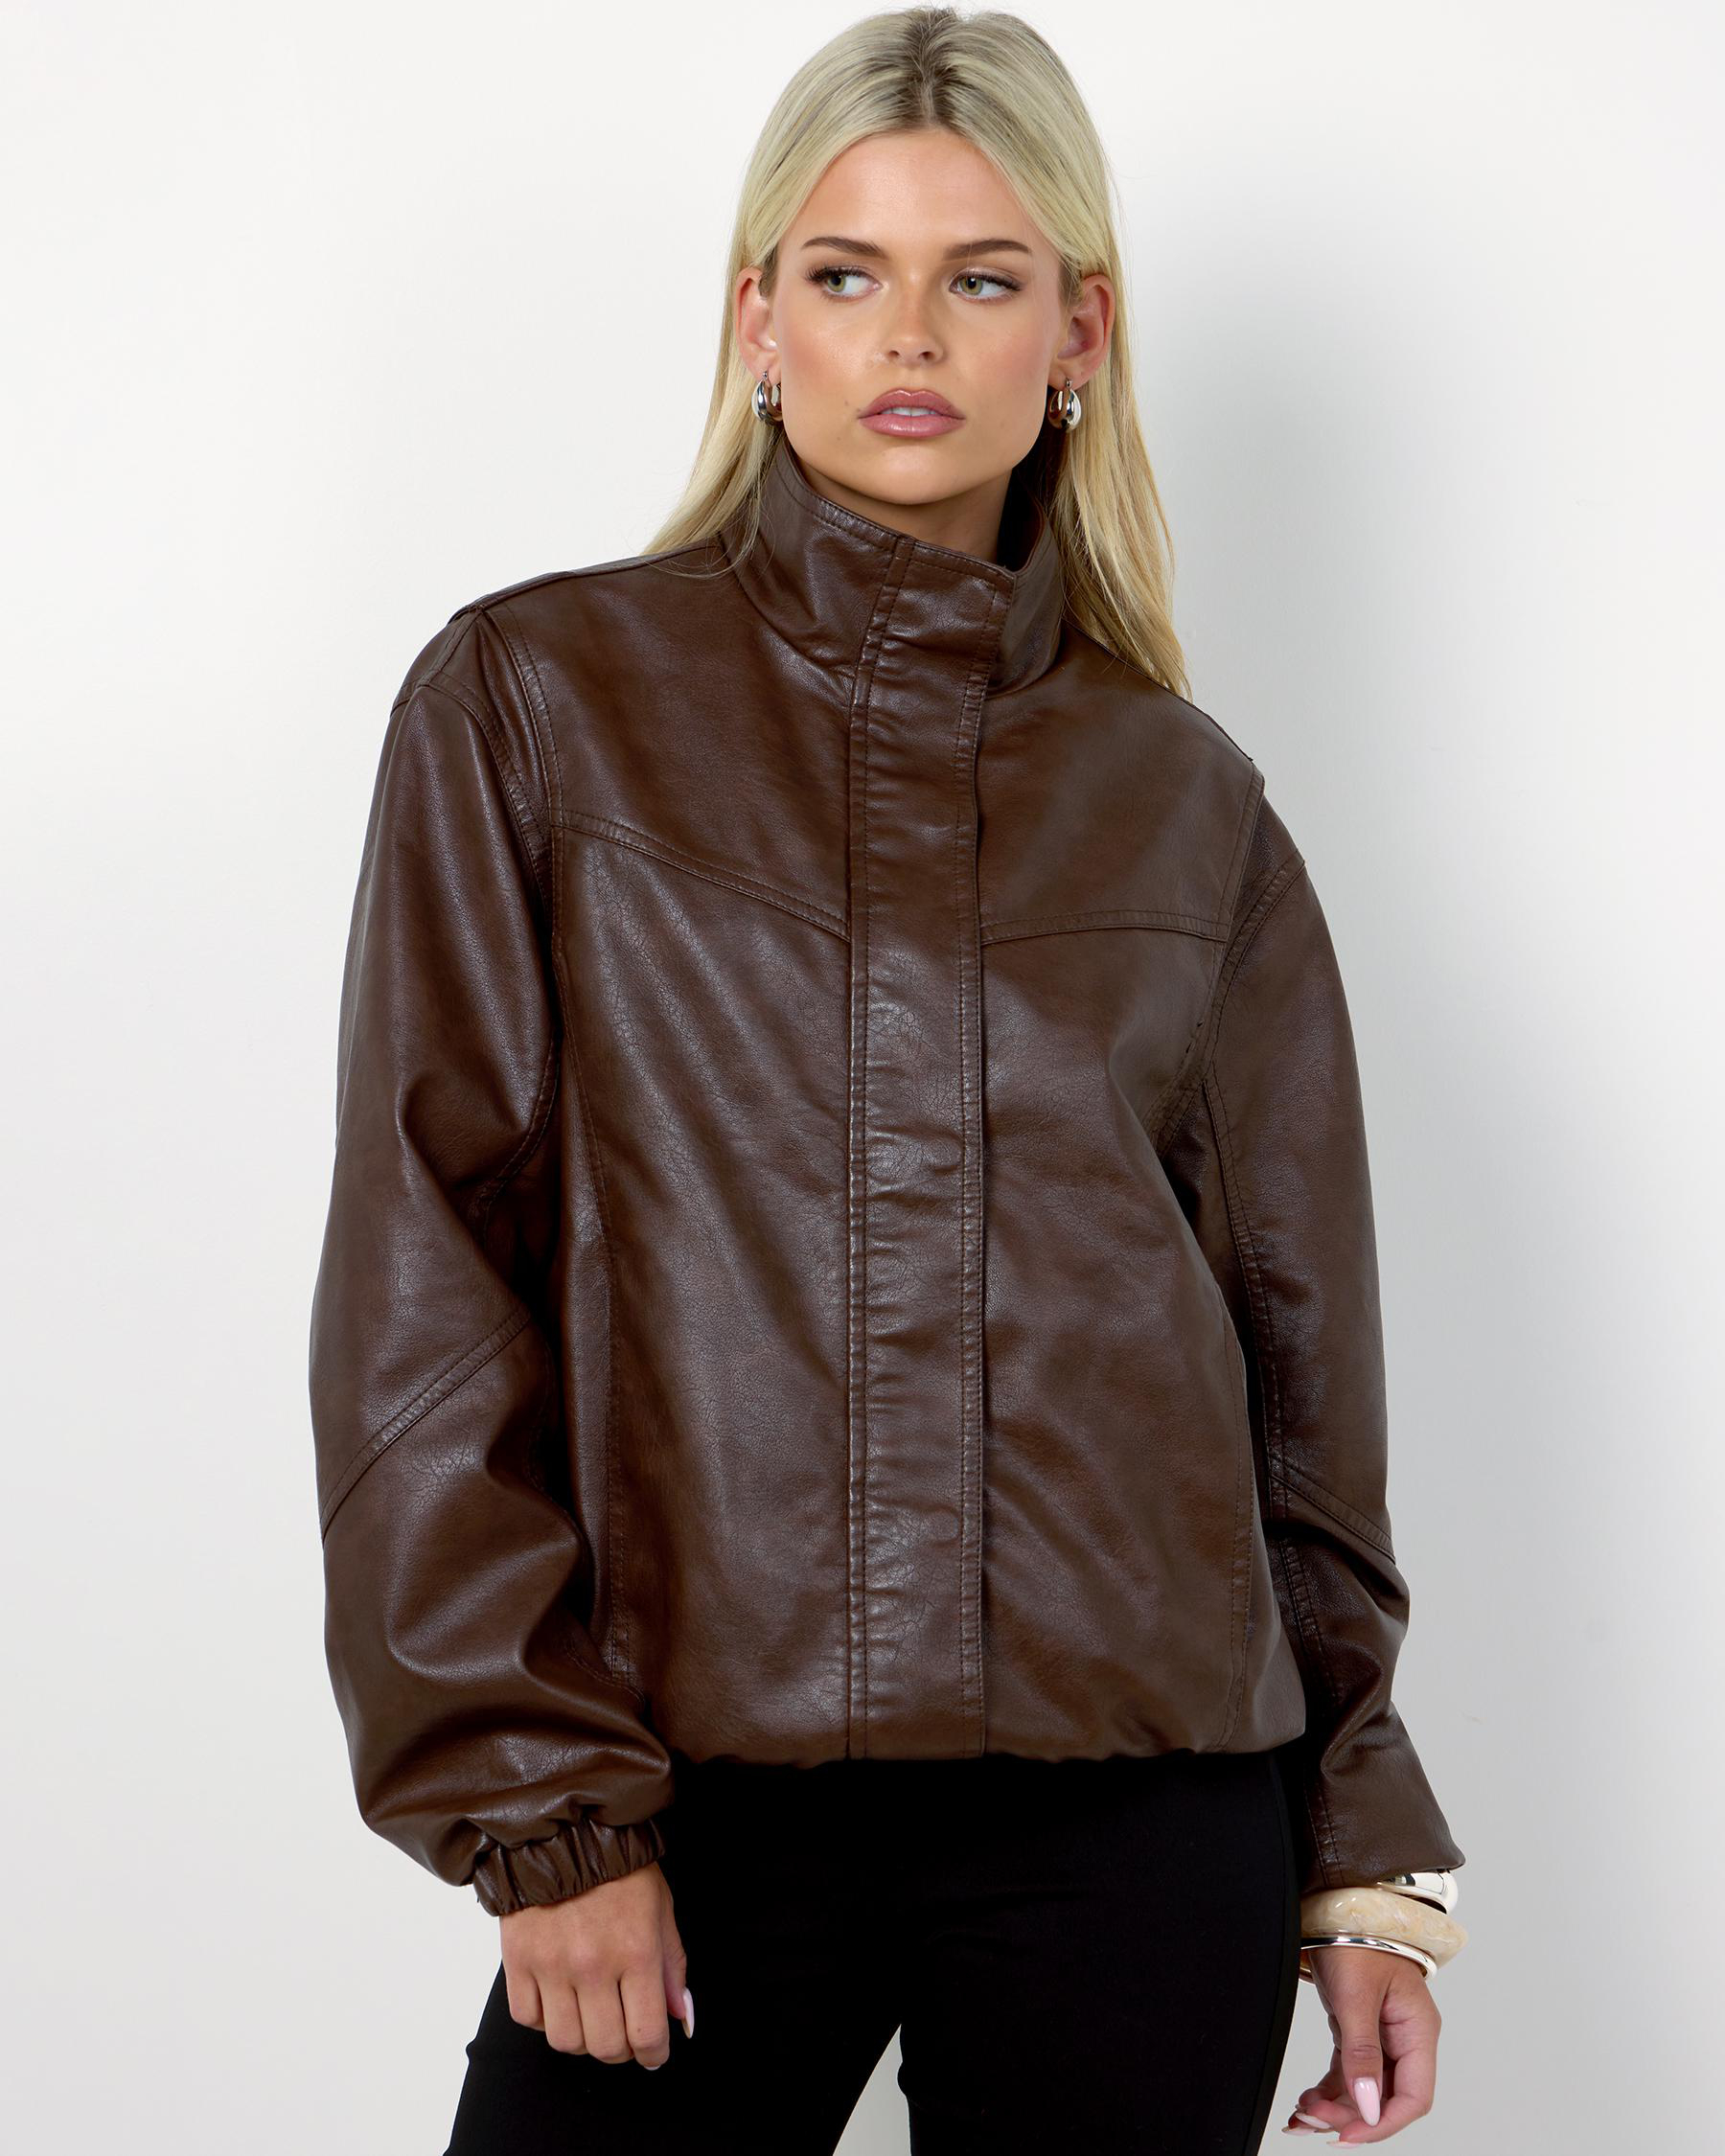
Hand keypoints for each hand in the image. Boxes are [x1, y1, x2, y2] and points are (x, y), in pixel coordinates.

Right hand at [499, 1859, 692, 2069]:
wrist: (565, 1831)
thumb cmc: (620, 1869)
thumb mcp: (661, 1910)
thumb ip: (673, 1968)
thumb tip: (682, 2019)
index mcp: (636, 1952)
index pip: (647, 2034)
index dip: (654, 2054)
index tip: (653, 2052)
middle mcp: (593, 1965)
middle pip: (606, 2047)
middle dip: (621, 2049)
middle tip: (624, 2031)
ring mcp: (551, 1965)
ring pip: (566, 2041)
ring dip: (582, 2037)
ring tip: (590, 2012)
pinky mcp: (517, 1961)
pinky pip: (528, 2018)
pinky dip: (544, 2019)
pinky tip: (558, 1996)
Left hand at [1283, 1947, 1438, 2143]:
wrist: (1338, 1902)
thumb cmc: (1356, 1937)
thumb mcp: (1356, 1995)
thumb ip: (1361, 2053)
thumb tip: (1367, 2108)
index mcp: (1417, 2030)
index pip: (1414, 2097)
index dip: (1383, 2123)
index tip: (1348, 2135)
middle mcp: (1404, 2037)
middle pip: (1386, 2098)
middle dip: (1350, 2116)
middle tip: (1312, 2121)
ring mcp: (1381, 2035)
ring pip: (1364, 2090)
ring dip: (1335, 2108)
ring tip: (1302, 2117)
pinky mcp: (1357, 2029)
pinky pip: (1348, 2073)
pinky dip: (1329, 2091)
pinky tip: (1307, 2103)